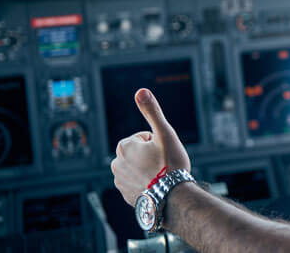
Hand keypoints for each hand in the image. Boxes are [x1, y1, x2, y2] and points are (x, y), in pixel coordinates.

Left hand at [110, 88, 190, 206]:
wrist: (172, 198)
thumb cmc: (170, 165)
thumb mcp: (164, 133)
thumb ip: (152, 111)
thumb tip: (141, 91)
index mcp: (123, 147)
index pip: (143, 137)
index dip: (157, 143)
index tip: (163, 153)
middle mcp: (116, 164)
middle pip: (139, 152)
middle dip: (151, 156)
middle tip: (163, 165)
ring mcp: (120, 181)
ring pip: (138, 167)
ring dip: (148, 169)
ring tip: (160, 177)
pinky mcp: (125, 195)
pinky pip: (137, 183)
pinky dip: (146, 183)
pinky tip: (156, 187)